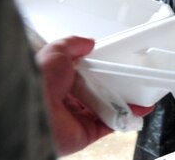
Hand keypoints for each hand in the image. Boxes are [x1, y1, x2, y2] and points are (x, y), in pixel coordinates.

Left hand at [36, 36, 152, 155]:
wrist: (33, 111)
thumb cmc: (38, 82)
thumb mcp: (55, 51)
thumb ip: (72, 44)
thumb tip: (89, 42)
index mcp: (60, 82)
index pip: (86, 74)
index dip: (101, 69)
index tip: (116, 64)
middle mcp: (69, 100)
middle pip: (100, 92)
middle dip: (118, 86)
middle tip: (132, 77)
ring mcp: (78, 117)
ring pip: (109, 108)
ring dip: (126, 102)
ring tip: (142, 93)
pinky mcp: (87, 132)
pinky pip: (111, 124)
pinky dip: (126, 118)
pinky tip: (137, 109)